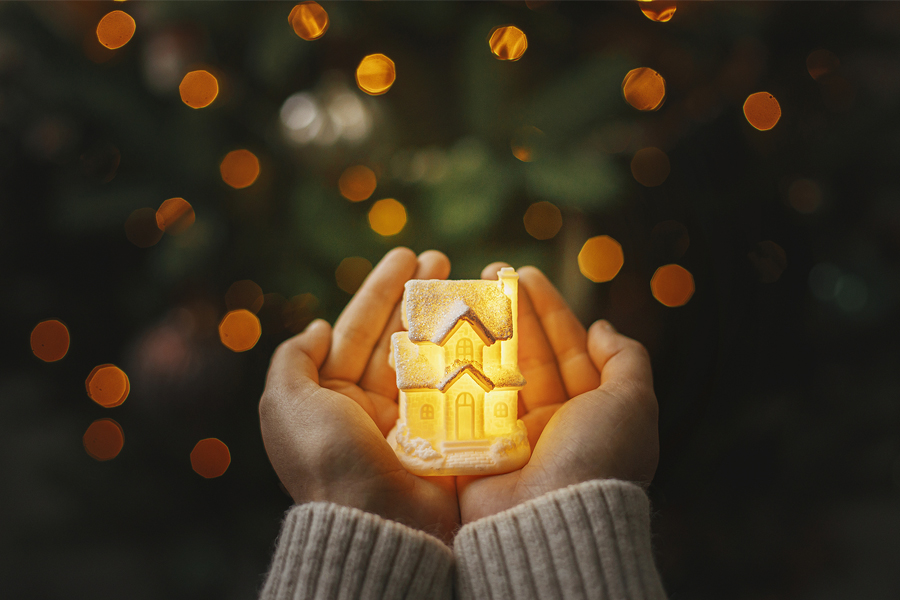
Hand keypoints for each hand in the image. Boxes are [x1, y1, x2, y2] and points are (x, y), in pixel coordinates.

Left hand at [259, 247, 459, 543]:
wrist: (375, 522)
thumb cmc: (327, 459)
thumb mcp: (285, 404)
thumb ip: (293, 360)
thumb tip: (315, 327)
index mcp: (332, 396)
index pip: (358, 330)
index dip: (381, 290)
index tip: (406, 255)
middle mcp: (371, 405)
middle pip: (398, 336)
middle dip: (418, 295)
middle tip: (444, 258)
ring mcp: (412, 420)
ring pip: (431, 356)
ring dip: (449, 318)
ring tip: (471, 281)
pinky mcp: (447, 436)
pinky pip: (459, 385)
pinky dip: (472, 355)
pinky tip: (486, 325)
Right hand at [457, 263, 658, 523]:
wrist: (552, 523)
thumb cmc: (598, 460)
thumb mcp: (633, 404)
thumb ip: (626, 359)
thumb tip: (605, 327)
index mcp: (587, 412)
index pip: (567, 349)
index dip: (548, 309)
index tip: (526, 274)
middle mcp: (549, 423)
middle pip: (527, 354)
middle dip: (511, 312)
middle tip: (491, 271)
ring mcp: (509, 437)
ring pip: (493, 372)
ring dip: (480, 333)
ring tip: (464, 295)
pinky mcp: (473, 451)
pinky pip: (461, 403)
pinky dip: (452, 370)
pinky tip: (442, 336)